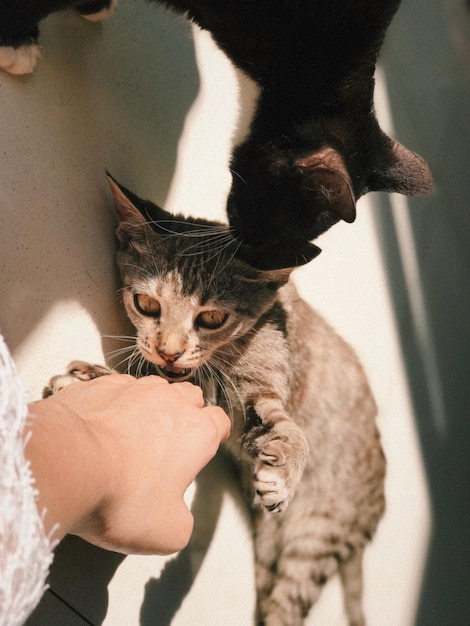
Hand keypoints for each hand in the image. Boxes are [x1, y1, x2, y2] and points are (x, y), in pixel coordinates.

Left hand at [25, 375, 229, 554]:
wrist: (65, 465)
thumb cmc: (121, 497)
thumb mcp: (166, 533)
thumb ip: (181, 521)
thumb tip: (174, 516)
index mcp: (197, 433)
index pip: (219, 422)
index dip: (213, 434)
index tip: (204, 445)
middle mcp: (170, 401)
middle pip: (191, 397)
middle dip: (186, 413)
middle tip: (170, 441)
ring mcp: (134, 388)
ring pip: (154, 388)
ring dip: (150, 406)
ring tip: (131, 432)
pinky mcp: (100, 384)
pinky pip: (116, 389)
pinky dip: (114, 403)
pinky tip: (100, 425)